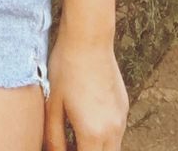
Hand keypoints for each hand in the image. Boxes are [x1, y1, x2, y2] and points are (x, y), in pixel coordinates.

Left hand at [43, 35, 128, 149]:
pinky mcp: (124, 106)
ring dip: (97, 146)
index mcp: (93, 133)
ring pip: (113, 147)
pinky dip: (104, 133)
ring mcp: (122, 118)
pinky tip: (86, 117)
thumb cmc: (66, 67)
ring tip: (75, 133)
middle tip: (69, 143)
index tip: (61, 149)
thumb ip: (54, 136)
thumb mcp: (53, 103)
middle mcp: (113, 130)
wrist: (89, 38)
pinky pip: (117, 131)